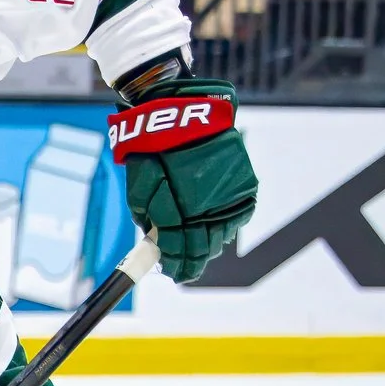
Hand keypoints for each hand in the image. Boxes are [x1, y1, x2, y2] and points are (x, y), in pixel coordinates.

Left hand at [109, 71, 255, 283]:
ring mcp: (231, 197)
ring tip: (195, 246)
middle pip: (205, 248)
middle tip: (182, 266)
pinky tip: (212, 223)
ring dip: (209, 242)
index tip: (172, 273)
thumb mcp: (139, 188)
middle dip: (192, 258)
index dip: (176, 266)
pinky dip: (224, 222)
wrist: (183, 113)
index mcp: (182, 213)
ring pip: (222, 234)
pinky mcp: (245, 184)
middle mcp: (211, 209)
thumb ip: (147, 218)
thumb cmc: (153, 150)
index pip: (182, 253)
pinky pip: (236, 214)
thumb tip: (154, 241)